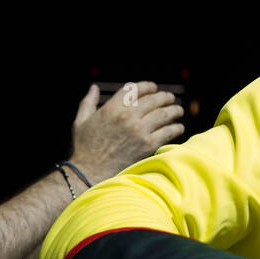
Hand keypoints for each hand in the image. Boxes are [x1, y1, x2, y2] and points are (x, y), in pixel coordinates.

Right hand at [68, 82, 184, 182]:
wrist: (90, 172)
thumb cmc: (85, 148)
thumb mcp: (80, 121)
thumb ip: (88, 102)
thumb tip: (94, 87)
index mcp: (111, 108)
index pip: (135, 89)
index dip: (147, 86)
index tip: (154, 88)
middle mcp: (127, 116)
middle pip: (153, 100)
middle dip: (164, 97)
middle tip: (170, 98)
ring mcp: (139, 131)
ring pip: (163, 114)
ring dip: (174, 110)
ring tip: (178, 110)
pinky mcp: (148, 145)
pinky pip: (168, 132)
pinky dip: (176, 128)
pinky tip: (179, 128)